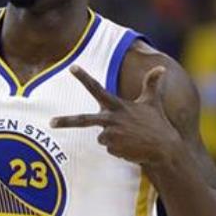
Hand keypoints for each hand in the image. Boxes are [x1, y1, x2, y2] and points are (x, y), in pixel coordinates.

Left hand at [50, 65, 179, 165]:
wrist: (164, 149)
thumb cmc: (157, 124)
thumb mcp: (153, 102)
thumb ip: (152, 84)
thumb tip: (162, 68)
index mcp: (117, 105)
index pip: (97, 88)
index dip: (84, 77)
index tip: (72, 67)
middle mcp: (111, 119)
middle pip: (83, 120)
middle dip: (65, 121)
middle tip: (50, 122)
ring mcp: (111, 135)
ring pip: (101, 137)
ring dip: (113, 138)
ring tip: (130, 138)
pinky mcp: (113, 148)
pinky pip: (109, 148)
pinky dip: (118, 149)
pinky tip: (130, 147)